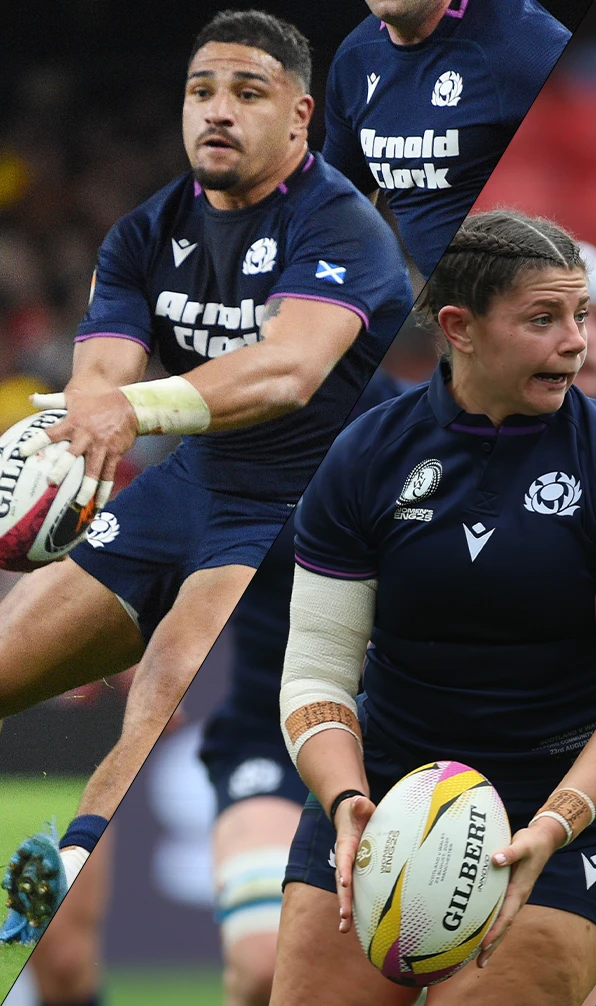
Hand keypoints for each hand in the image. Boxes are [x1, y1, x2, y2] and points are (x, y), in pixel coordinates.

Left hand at [19, 389, 138, 506]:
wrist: (129, 407)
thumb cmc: (97, 404)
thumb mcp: (74, 398)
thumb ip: (52, 401)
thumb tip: (31, 399)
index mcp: (73, 423)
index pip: (50, 433)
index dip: (36, 442)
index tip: (23, 452)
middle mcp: (86, 437)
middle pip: (71, 455)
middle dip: (61, 469)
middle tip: (51, 482)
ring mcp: (101, 447)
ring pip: (93, 470)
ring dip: (86, 487)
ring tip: (79, 502)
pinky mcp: (114, 454)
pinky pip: (108, 475)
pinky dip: (104, 490)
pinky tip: (99, 503)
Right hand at [334, 794, 375, 933]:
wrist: (349, 814)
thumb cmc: (357, 810)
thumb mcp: (358, 805)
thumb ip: (360, 805)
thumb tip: (360, 802)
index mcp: (347, 843)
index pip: (345, 858)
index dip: (344, 870)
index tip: (345, 882)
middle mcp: (346, 859)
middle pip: (342, 881)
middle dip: (343, 899)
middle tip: (344, 918)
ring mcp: (351, 867)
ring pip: (346, 891)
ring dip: (345, 909)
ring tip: (344, 929)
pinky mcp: (357, 872)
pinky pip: (356, 891)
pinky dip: (355, 907)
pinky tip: (359, 925)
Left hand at [477, 815, 564, 967]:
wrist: (542, 841)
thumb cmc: (531, 843)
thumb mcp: (522, 845)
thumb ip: (510, 852)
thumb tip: (495, 859)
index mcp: (520, 891)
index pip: (506, 916)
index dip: (495, 931)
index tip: (484, 943)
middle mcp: (517, 898)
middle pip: (503, 927)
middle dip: (492, 945)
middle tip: (479, 962)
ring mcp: (513, 896)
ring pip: (502, 922)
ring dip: (491, 939)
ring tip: (478, 956)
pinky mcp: (509, 891)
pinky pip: (499, 912)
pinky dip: (491, 924)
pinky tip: (480, 930)